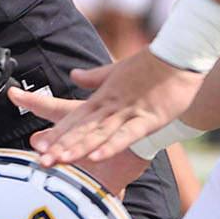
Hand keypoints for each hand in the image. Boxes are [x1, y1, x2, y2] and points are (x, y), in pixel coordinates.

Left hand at [11, 53, 203, 168]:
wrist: (180, 57)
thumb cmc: (151, 66)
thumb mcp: (118, 71)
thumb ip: (95, 77)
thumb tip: (74, 74)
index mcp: (103, 97)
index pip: (75, 118)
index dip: (58, 133)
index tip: (40, 146)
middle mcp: (111, 105)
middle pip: (82, 128)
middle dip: (62, 145)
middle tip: (42, 161)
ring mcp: (128, 112)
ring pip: (99, 133)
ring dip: (80, 147)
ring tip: (61, 159)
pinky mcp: (148, 118)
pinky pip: (127, 135)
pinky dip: (112, 145)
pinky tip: (97, 156)